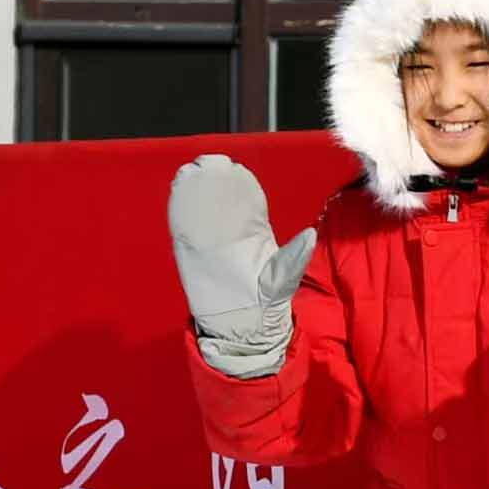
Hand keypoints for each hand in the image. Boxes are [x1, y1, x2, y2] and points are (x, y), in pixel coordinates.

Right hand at [165, 154, 312, 379]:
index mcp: (253, 235)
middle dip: (214, 182)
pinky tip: (178, 194)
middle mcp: (231, 235)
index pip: (245, 203)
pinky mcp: (191, 254)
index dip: (239, 185)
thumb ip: (295, 255)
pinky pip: (185, 227)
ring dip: (195, 193)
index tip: (234, 168)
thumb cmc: (266, 301)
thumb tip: (310, 236)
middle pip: (220, 202)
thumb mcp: (283, 277)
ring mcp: (209, 244)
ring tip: (192, 172)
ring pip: (200, 211)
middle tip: (208, 163)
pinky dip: (181, 210)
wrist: (241, 325)